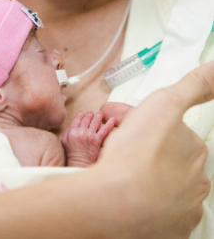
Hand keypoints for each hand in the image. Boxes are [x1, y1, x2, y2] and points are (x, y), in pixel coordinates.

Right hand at [61, 111, 114, 166]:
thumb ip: (68, 131)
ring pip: (95, 121)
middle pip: (87, 119)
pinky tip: (113, 119)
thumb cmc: (71, 153)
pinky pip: (105, 130)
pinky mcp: (97, 140)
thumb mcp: (64, 141)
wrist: (79, 163)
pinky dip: (110, 124)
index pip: (77, 118)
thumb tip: (73, 124)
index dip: (81, 114)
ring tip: (100, 113)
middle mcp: (81, 131)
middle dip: (90, 114)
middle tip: (91, 113)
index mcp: (72, 131)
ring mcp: (90, 135)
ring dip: (98, 116)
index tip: (83, 112)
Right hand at [96, 62, 213, 238]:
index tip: (132, 129)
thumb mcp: (166, 102)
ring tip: (118, 170)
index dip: (149, 128)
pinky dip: (140, 202)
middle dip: (145, 151)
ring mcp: (180, 211)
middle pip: (166, 161)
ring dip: (142, 176)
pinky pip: (154, 213)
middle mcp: (194, 184)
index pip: (175, 136)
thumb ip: (194, 85)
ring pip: (159, 186)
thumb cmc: (138, 153)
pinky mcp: (165, 233)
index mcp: (195, 153)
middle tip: (119, 149)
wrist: (115, 201)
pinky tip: (125, 193)